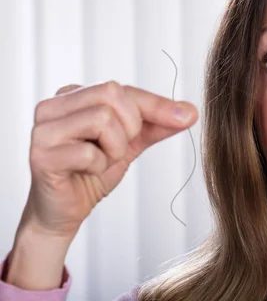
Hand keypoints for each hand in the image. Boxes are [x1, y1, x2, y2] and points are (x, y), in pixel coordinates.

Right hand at [20, 81, 197, 237]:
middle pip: (111, 95)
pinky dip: (99, 166)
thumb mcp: (131, 142)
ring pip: (101, 119)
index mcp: (73, 95)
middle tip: (117, 149)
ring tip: (100, 161)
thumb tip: (191, 112)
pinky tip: (86, 172)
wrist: (66, 212)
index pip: (122, 89)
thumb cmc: (93, 171)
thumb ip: (157, 124)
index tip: (187, 116)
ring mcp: (43, 130)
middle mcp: (53, 105)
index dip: (157, 104)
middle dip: (129, 126)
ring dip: (114, 148)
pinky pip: (89, 153)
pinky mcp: (41, 156)